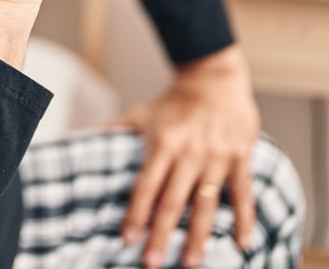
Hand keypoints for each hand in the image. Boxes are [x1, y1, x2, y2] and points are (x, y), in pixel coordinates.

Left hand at [111, 44, 259, 267]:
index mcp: (163, 143)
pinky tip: (243, 243)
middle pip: (173, 201)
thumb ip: (116, 130)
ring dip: (198, 236)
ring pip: (206, 203)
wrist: (214, 77)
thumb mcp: (142, 113)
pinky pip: (243, 193)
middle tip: (151, 262)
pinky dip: (244, 219)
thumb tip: (84, 138)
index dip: (136, 213)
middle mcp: (189, 152)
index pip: (145, 186)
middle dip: (161, 234)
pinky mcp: (241, 157)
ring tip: (191, 262)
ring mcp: (217, 156)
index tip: (127, 239)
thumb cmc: (174, 100)